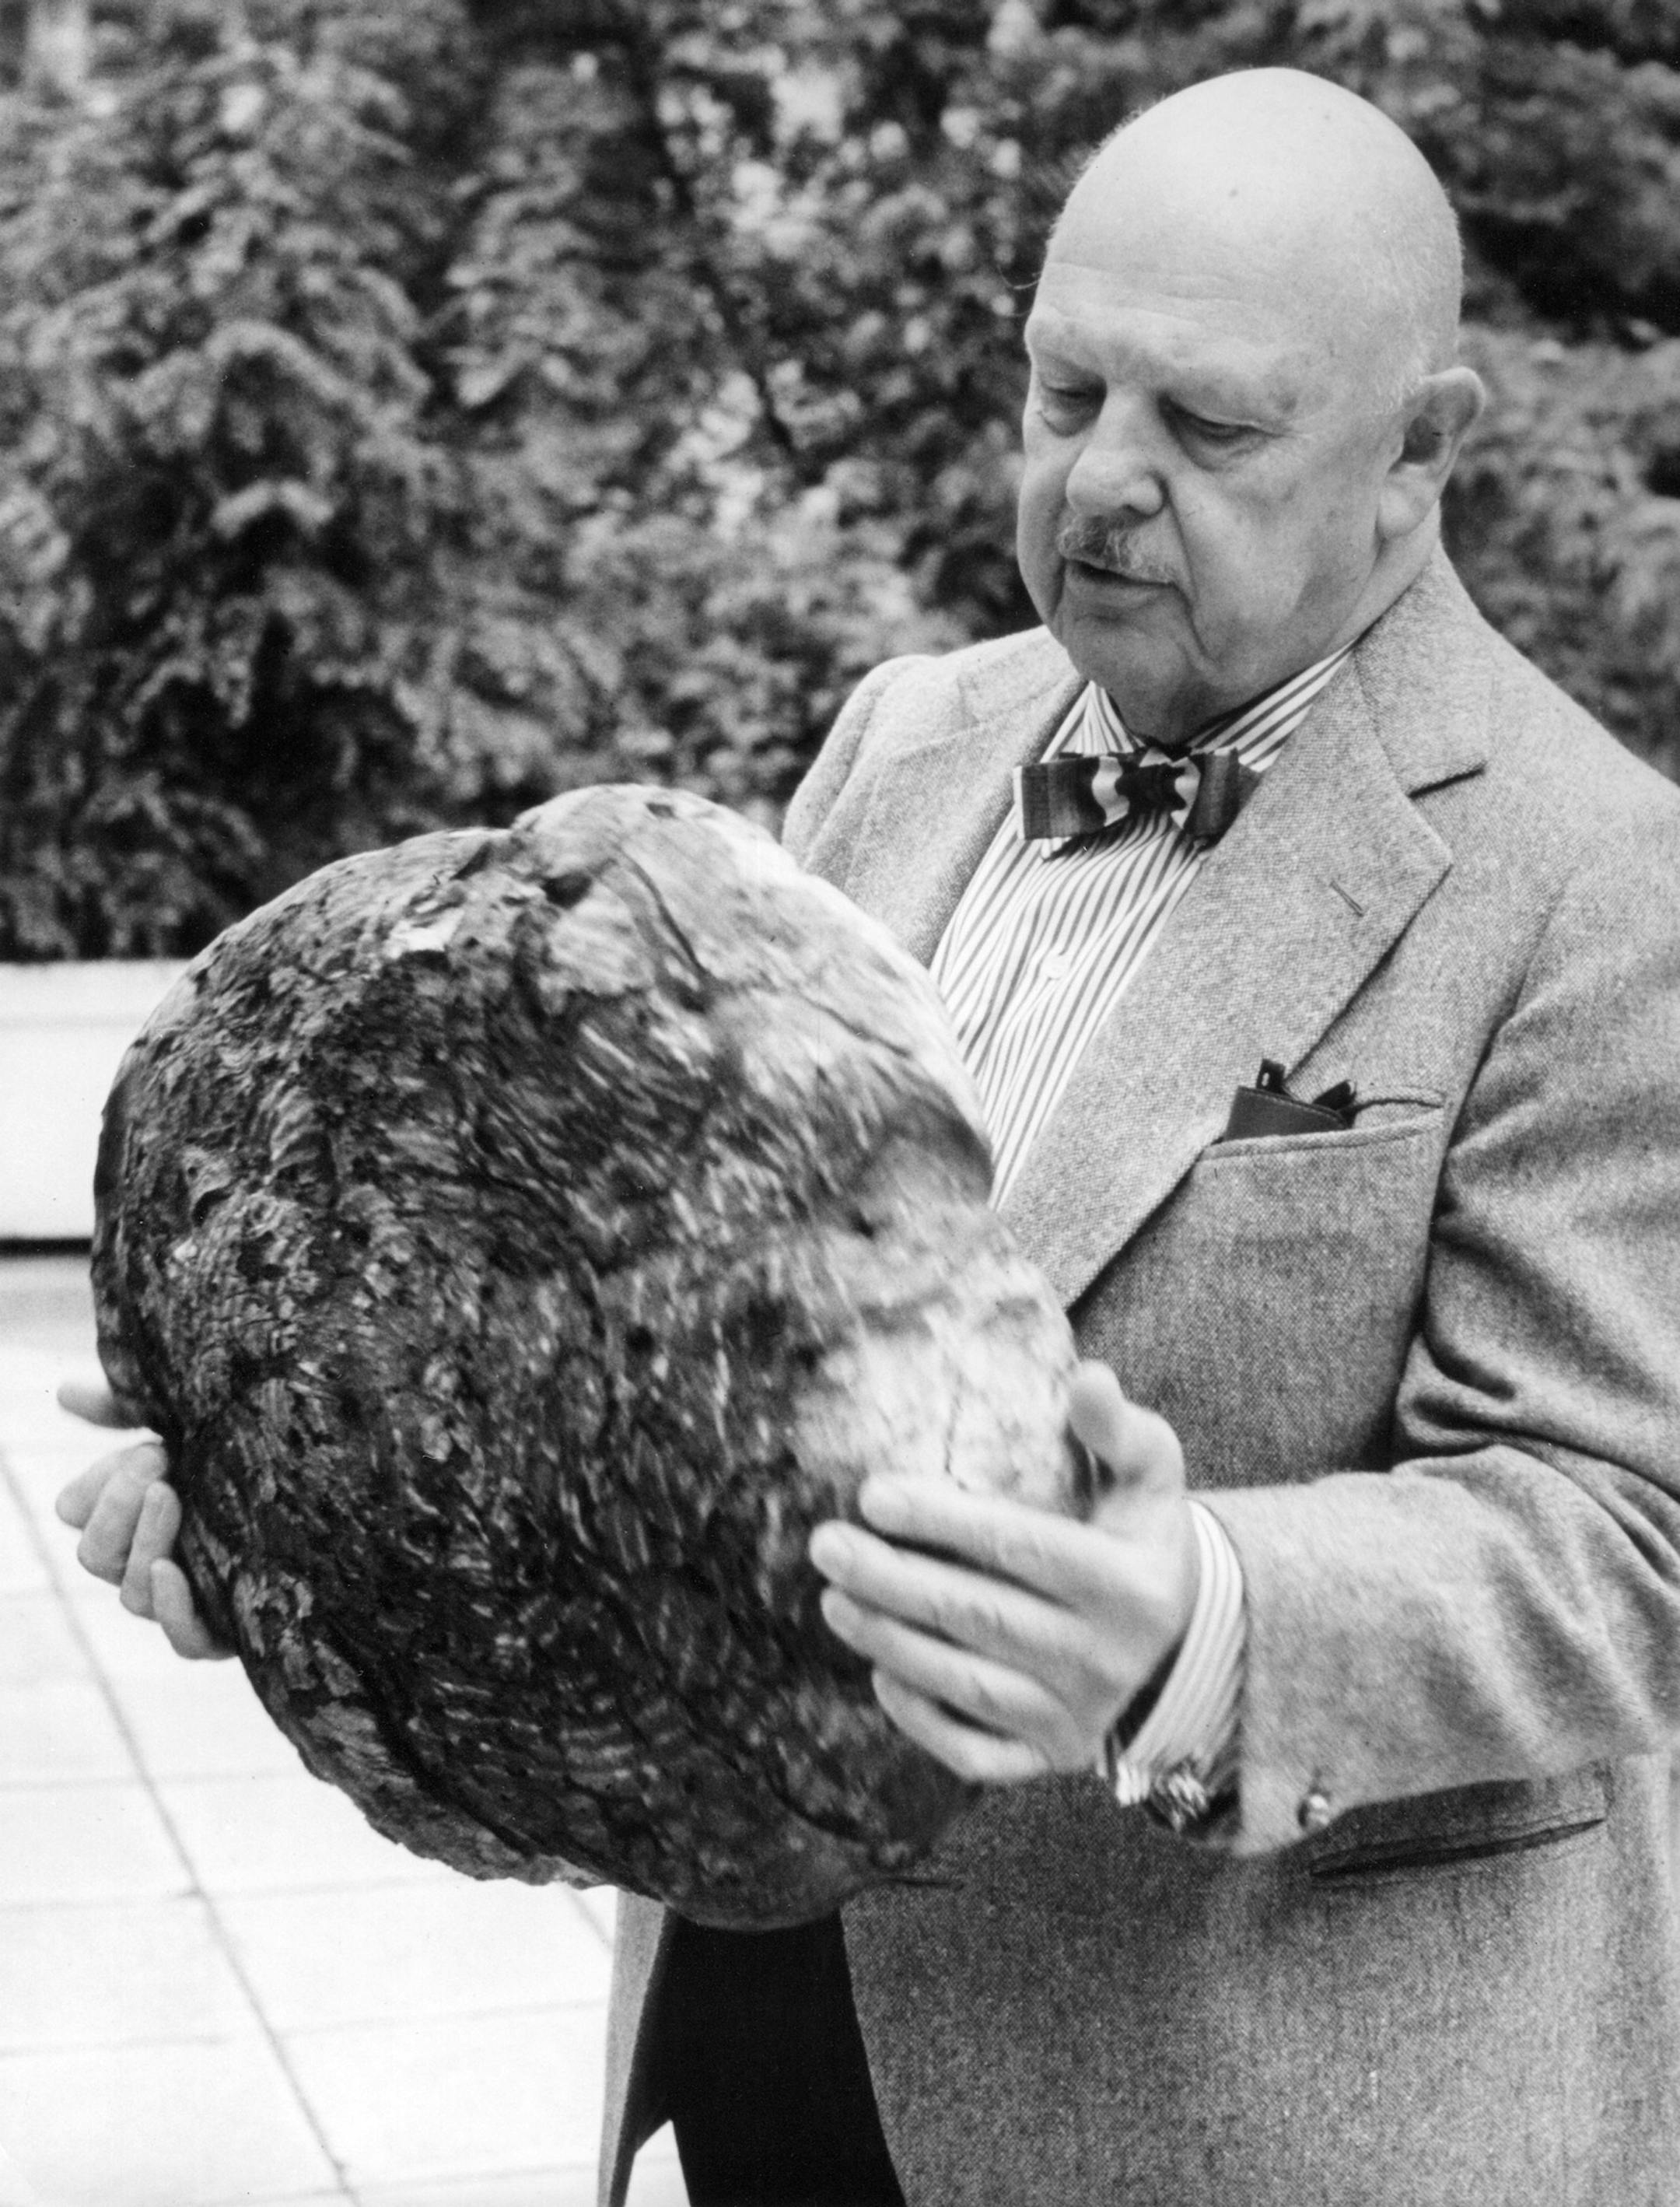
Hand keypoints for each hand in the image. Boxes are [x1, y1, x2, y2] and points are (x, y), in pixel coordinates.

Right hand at [54, 1377, 231, 1659]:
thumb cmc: (248, 1453)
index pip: (76, 1512)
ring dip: (145, 1541)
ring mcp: (182, 1599)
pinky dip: (173, 1608)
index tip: (146, 1449)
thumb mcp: (191, 1421)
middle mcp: (144, 1561)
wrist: (328, 1494)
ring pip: (132, 1594)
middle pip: (95, 1554)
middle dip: (119, 1502)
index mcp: (128, 1514)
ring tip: (170, 1493)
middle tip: (158, 1456)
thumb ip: (130, 1407)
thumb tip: (64, 1391)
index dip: (97, 1486)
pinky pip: (184, 1641)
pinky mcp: (224, 1630)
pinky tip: (172, 1570)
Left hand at [808, 1361, 1197, 1783]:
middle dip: (892, 1580)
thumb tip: (1087, 1377)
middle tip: (826, 1545)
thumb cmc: (1139, 1534)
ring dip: (891, 1642)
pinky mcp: (1056, 1754)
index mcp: (1131, 1585)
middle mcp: (1107, 1658)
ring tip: (833, 1599)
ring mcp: (1079, 1715)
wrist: (1179, 1634)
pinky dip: (924, 1720)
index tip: (872, 1494)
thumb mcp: (1150, 1474)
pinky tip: (880, 1676)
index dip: (944, 1520)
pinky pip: (979, 1753)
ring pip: (969, 1685)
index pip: (1023, 1547)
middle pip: (980, 1617)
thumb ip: (1117, 1428)